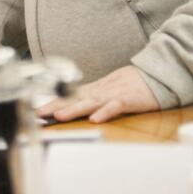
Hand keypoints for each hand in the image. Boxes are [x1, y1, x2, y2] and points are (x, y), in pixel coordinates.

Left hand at [36, 65, 159, 122]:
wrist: (156, 74)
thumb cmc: (131, 85)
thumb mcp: (107, 89)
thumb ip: (91, 99)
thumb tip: (71, 107)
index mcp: (95, 90)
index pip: (69, 97)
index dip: (52, 103)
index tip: (36, 111)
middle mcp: (100, 91)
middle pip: (75, 99)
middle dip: (56, 106)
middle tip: (39, 114)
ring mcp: (114, 95)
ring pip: (91, 102)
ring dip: (74, 109)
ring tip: (59, 116)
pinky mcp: (129, 99)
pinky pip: (115, 106)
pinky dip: (105, 112)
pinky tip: (95, 119)